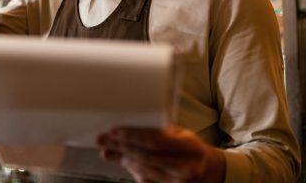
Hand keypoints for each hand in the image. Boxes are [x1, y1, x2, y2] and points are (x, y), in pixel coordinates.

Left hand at [97, 125, 225, 182]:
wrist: (203, 168)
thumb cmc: (185, 145)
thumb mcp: (177, 134)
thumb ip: (154, 130)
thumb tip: (123, 128)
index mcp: (190, 148)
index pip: (156, 141)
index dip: (133, 135)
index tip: (113, 130)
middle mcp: (187, 168)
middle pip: (146, 156)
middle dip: (121, 146)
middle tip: (102, 139)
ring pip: (143, 170)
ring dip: (122, 158)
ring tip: (107, 147)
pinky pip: (145, 181)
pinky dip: (131, 168)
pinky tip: (121, 158)